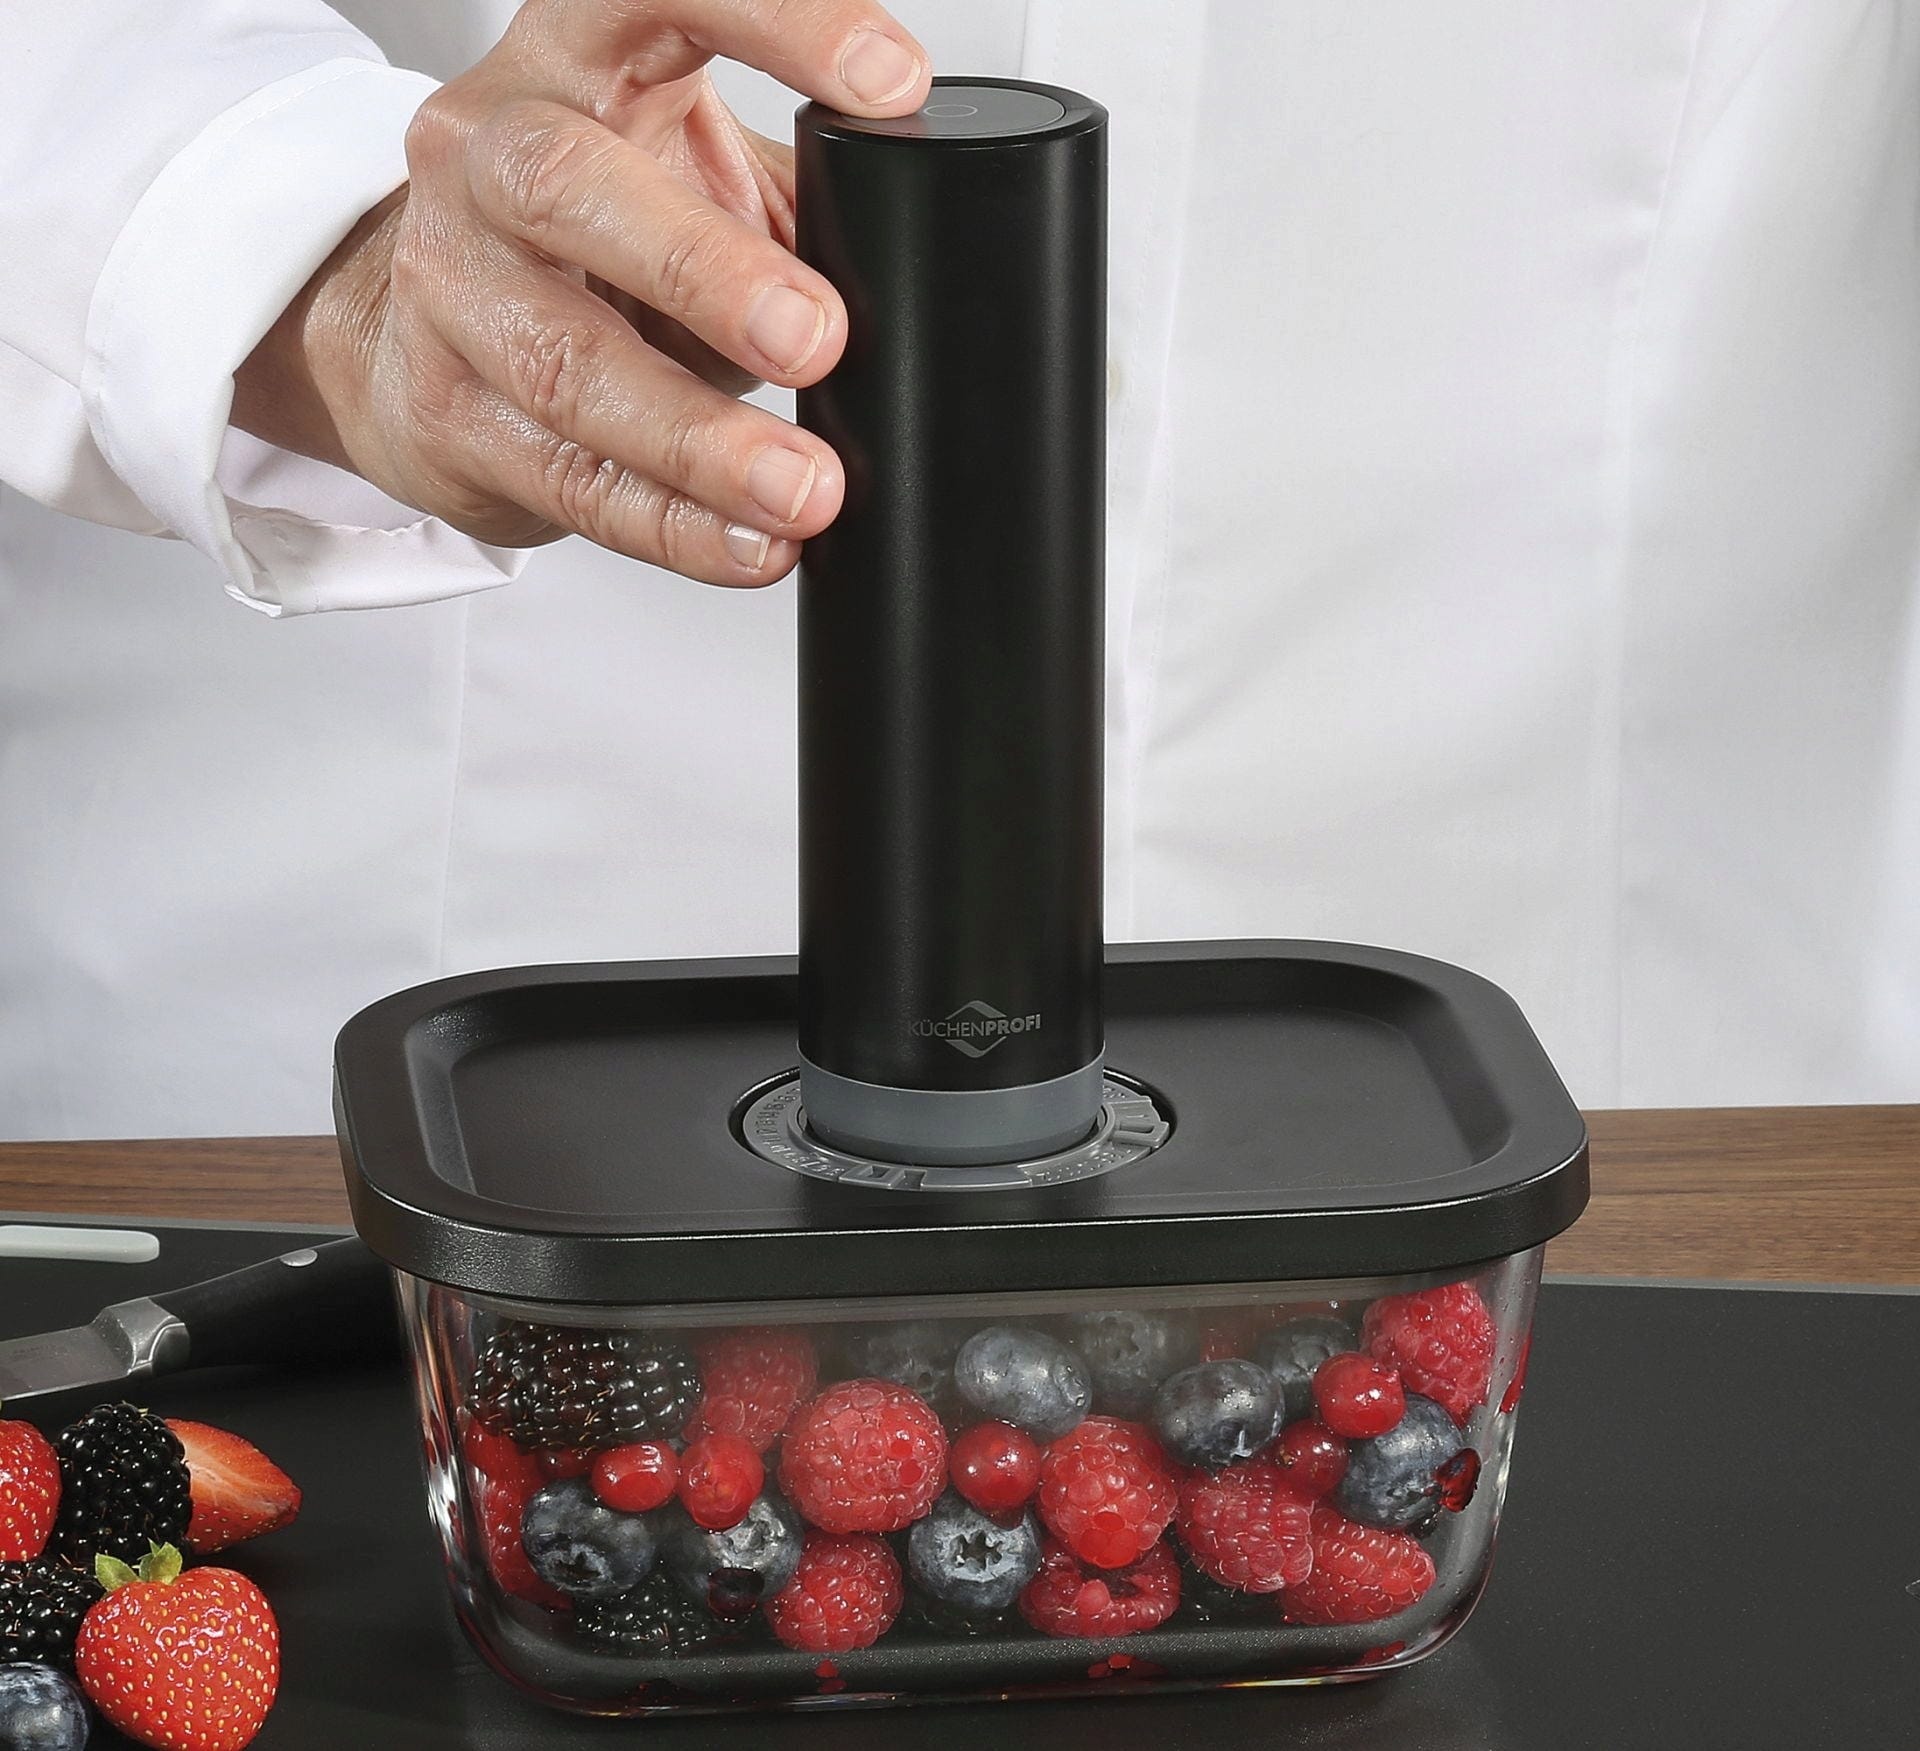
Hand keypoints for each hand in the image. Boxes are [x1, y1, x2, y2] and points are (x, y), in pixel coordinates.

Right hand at [233, 0, 931, 585]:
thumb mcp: (689, 172)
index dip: (777, 22)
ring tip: (807, 490)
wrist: (434, 336)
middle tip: (819, 338)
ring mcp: (451, 287)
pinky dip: (675, 526)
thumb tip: (928, 260)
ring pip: (570, 367)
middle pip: (571, 188)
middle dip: (705, 270)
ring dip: (701, 442)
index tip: (892, 84)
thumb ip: (792, 196)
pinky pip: (571, 481)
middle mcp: (487, 152)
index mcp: (575, 57)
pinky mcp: (446, 412)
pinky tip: (753, 545)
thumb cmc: (596, 239)